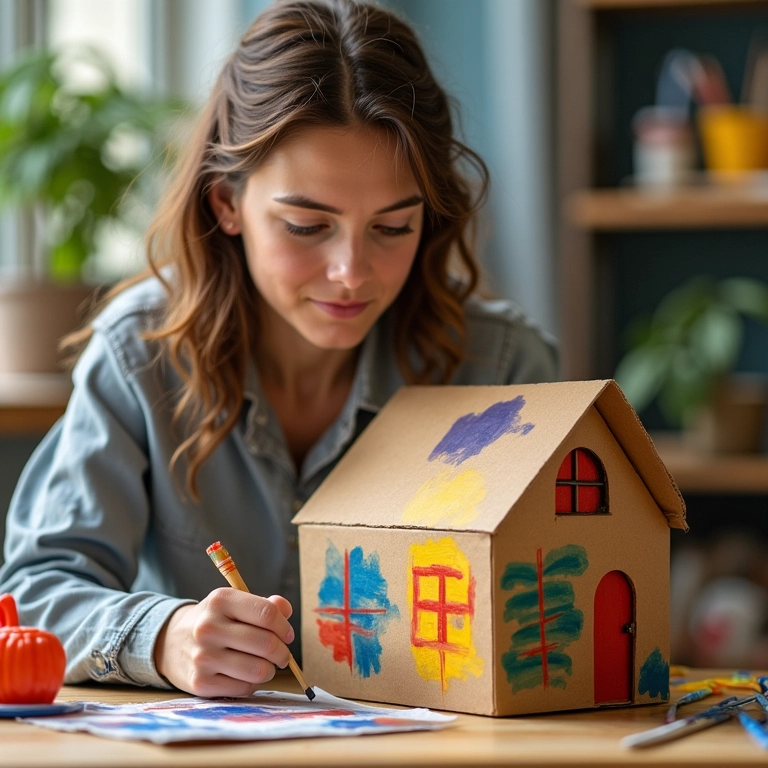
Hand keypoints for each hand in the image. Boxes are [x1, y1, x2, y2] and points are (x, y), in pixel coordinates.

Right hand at [154, 588, 293, 696]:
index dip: (284, 626)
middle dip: (283, 652)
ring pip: (258, 670)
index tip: (287, 634)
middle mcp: (208, 627)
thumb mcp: (235, 604)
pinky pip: (244, 688)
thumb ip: (264, 605)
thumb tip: (286, 610)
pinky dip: (252, 683)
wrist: (172, 642)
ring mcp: (202, 657)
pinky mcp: (200, 683)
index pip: (266, 613)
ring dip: (270, 670)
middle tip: (282, 655)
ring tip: (265, 665)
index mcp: (221, 600)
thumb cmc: (215, 621)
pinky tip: (245, 675)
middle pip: (266, 643)